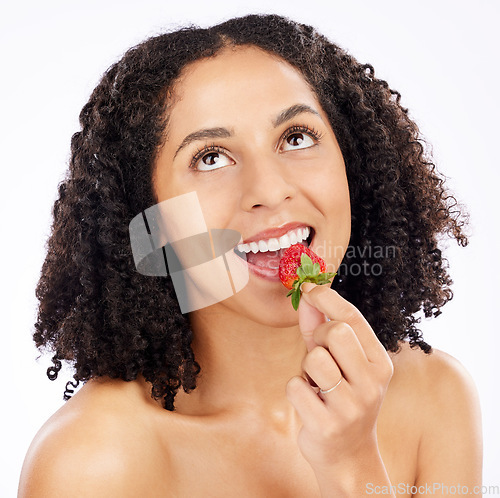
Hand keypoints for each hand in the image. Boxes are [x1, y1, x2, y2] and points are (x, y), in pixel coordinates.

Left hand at [285, 282, 393, 475]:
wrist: (348, 454)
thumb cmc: (341, 396)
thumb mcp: (339, 361)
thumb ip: (322, 327)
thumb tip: (307, 295)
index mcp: (380, 363)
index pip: (353, 318)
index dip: (328, 297)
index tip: (309, 287)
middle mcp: (372, 383)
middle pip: (336, 332)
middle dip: (320, 335)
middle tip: (320, 352)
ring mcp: (351, 406)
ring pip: (314, 358)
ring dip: (306, 367)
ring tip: (317, 382)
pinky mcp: (327, 425)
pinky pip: (295, 386)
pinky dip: (296, 389)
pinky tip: (309, 402)